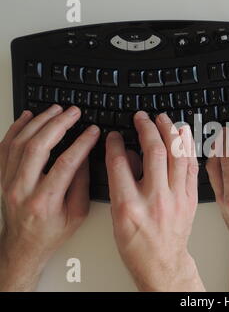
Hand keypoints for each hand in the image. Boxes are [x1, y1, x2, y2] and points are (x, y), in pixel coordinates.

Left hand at [0, 105, 98, 290]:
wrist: (23, 246)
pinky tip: (27, 117)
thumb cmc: (51, 232)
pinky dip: (16, 128)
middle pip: (38, 147)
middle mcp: (22, 189)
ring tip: (55, 110)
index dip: (81, 143)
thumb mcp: (77, 213)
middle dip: (58, 124)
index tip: (92, 131)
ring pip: (19, 143)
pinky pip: (4, 147)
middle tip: (72, 112)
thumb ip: (81, 184)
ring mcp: (8, 182)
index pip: (65, 163)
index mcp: (44, 201)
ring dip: (39, 122)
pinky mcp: (2, 177)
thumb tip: (84, 155)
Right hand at [105, 111, 203, 291]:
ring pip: (177, 155)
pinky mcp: (190, 198)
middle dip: (147, 128)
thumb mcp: (117, 217)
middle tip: (142, 118)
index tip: (116, 135)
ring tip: (163, 119)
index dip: (116, 143)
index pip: (120, 163)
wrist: (161, 262)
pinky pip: (192, 167)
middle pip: (153, 153)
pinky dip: (188, 147)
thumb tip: (128, 154)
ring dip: (170, 132)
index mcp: (128, 206)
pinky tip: (184, 134)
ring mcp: (176, 198)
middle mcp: (154, 199)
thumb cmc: (137, 244)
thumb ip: (121, 183)